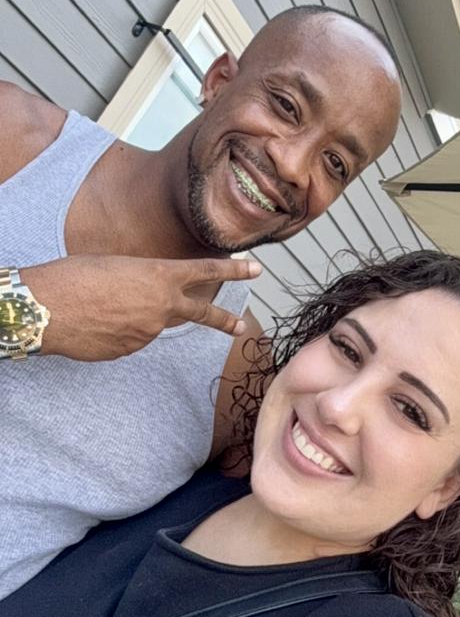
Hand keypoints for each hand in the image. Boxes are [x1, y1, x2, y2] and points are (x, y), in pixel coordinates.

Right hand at [21, 254, 261, 361]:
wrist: (47, 309)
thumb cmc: (76, 276)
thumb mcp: (117, 266)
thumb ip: (142, 280)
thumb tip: (146, 297)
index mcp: (161, 275)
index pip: (206, 271)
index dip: (233, 270)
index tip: (256, 269)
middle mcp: (162, 306)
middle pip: (202, 313)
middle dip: (224, 320)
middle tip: (242, 325)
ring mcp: (149, 333)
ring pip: (152, 324)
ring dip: (136, 317)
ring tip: (102, 306)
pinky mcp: (131, 351)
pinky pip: (131, 339)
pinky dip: (119, 332)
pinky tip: (96, 324)